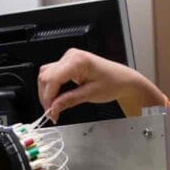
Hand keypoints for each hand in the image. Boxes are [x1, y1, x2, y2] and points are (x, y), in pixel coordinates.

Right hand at [37, 48, 164, 121]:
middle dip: (46, 96)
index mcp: (77, 60)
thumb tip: (53, 108)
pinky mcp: (69, 63)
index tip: (50, 112)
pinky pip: (53, 74)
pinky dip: (52, 88)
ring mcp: (69, 58)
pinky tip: (56, 98)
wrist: (124, 79)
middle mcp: (70, 56)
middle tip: (52, 113)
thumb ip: (69, 100)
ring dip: (47, 92)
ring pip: (46, 75)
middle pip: (45, 76)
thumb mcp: (90, 95)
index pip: (52, 79)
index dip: (48, 98)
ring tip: (54, 108)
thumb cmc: (114, 82)